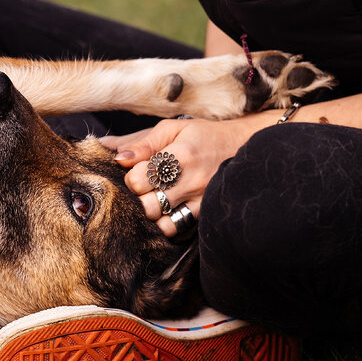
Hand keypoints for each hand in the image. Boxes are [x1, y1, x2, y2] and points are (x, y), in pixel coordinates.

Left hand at [101, 113, 276, 235]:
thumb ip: (143, 143)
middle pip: (148, 205)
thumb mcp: (174, 129)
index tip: (137, 172)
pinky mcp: (207, 213)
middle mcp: (192, 180)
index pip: (140, 178)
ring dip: (151, 215)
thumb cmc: (203, 136)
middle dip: (138, 198)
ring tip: (153, 202)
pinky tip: (165, 214)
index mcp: (181, 154)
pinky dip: (166, 226)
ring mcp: (202, 200)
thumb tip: (117, 156)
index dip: (131, 178)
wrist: (244, 146)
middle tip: (144, 189)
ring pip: (162, 223)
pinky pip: (179, 230)